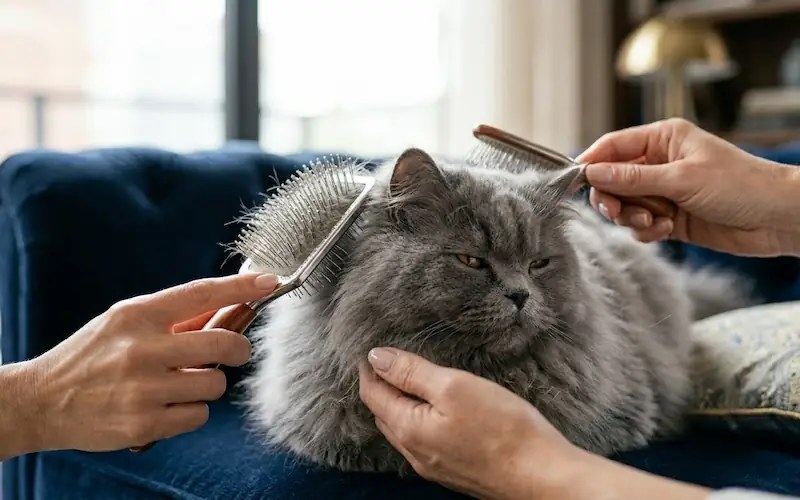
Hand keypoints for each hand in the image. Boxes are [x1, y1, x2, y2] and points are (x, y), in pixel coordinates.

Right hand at [20, 272, 276, 452]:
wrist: (41, 401)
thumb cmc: (90, 357)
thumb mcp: (123, 323)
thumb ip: (172, 318)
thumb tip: (226, 307)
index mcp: (136, 316)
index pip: (200, 294)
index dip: (240, 287)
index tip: (269, 281)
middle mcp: (141, 349)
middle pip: (223, 343)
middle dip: (239, 349)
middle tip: (235, 352)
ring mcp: (143, 389)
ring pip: (215, 382)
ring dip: (207, 383)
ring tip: (180, 384)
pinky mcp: (144, 423)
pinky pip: (198, 414)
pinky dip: (191, 411)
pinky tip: (167, 406)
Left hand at [359, 348, 711, 499]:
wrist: (541, 476)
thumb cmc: (502, 429)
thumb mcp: (454, 387)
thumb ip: (412, 372)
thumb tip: (376, 357)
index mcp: (408, 428)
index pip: (372, 394)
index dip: (368, 369)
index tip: (368, 347)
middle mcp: (414, 451)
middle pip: (383, 412)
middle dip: (379, 385)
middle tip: (384, 359)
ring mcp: (433, 464)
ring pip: (402, 428)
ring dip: (398, 403)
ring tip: (405, 378)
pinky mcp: (453, 469)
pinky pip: (422, 440)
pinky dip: (417, 418)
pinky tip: (432, 409)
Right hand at [578, 118, 799, 256]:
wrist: (777, 219)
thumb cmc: (741, 186)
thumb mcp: (682, 179)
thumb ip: (634, 178)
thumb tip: (593, 172)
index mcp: (663, 139)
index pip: (613, 146)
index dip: (592, 162)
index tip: (576, 182)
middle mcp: (659, 163)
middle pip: (613, 179)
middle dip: (613, 198)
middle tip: (617, 213)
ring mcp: (664, 191)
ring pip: (625, 205)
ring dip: (633, 218)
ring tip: (655, 223)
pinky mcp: (670, 217)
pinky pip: (640, 224)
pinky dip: (647, 231)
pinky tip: (669, 230)